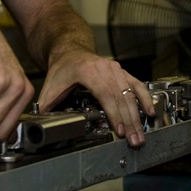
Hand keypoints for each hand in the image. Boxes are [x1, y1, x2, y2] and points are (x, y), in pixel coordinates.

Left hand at [37, 52, 153, 147]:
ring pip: (130, 94)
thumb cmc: (61, 69)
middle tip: (134, 140)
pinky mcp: (122, 72)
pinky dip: (144, 99)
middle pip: (121, 97)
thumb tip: (40, 125)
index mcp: (87, 71)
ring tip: (140, 134)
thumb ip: (46, 107)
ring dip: (137, 116)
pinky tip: (150, 112)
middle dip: (129, 122)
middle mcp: (105, 68)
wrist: (70, 50)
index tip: (120, 131)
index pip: (105, 95)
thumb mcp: (50, 87)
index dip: (114, 114)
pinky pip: (137, 85)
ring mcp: (115, 69)